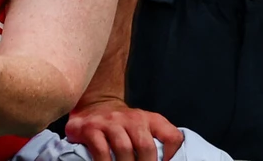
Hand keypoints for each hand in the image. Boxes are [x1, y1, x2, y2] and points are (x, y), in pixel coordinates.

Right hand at [65, 95, 184, 160]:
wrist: (93, 107)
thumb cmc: (122, 126)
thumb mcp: (143, 127)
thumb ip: (155, 141)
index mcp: (149, 119)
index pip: (171, 136)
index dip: (172, 156)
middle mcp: (131, 117)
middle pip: (145, 146)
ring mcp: (109, 121)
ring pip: (124, 149)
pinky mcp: (90, 128)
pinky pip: (102, 150)